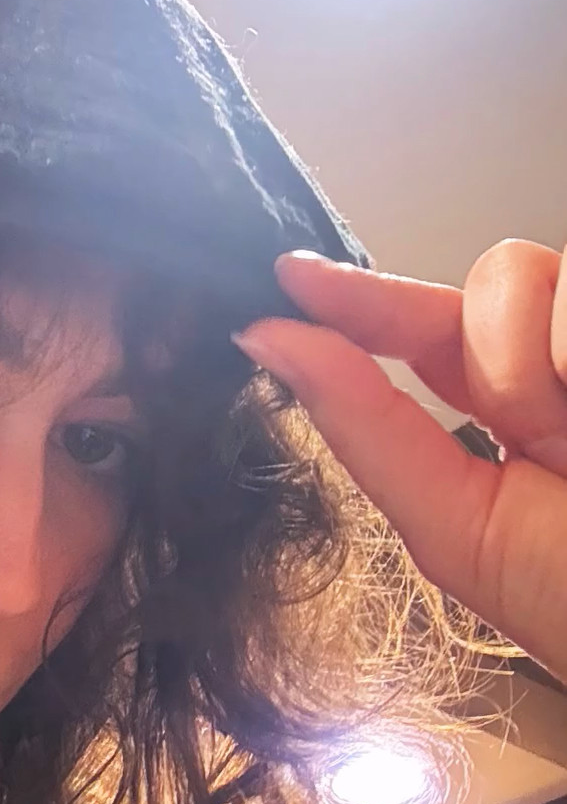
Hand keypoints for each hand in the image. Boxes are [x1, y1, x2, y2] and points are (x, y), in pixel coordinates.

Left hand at [231, 240, 566, 687]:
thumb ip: (364, 427)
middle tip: (534, 432)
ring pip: (540, 274)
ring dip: (536, 360)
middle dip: (491, 349)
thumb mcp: (458, 530)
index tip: (286, 274)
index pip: (428, 329)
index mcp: (514, 423)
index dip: (363, 297)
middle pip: (497, 282)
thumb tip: (265, 340)